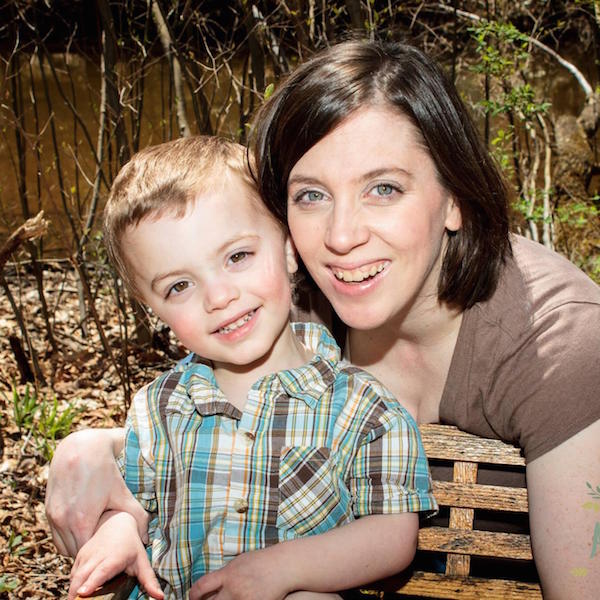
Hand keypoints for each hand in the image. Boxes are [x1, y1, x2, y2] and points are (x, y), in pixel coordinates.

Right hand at [45, 428, 148, 555]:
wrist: (82, 448)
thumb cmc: (105, 471)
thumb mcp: (122, 493)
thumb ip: (137, 516)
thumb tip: (146, 538)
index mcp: (82, 522)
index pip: (89, 553)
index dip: (101, 552)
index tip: (112, 547)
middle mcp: (64, 522)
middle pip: (76, 552)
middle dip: (90, 550)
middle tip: (105, 543)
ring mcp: (53, 517)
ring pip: (63, 546)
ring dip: (77, 545)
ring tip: (94, 535)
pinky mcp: (48, 510)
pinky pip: (56, 535)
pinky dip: (67, 537)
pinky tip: (82, 527)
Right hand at [68, 511, 162, 599]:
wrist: (117, 523)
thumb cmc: (131, 545)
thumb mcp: (142, 561)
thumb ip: (149, 580)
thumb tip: (160, 597)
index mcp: (114, 558)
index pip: (100, 572)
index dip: (91, 583)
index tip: (82, 593)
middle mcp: (98, 556)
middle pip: (83, 576)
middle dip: (75, 593)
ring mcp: (86, 555)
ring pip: (75, 576)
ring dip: (72, 591)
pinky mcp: (79, 556)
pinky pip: (72, 574)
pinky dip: (72, 585)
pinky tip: (75, 595)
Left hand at [189, 547, 289, 599]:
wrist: (283, 566)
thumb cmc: (261, 561)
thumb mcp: (239, 561)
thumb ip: (224, 573)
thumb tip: (210, 584)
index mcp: (227, 574)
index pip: (201, 587)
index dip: (193, 595)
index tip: (193, 598)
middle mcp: (233, 588)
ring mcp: (244, 599)